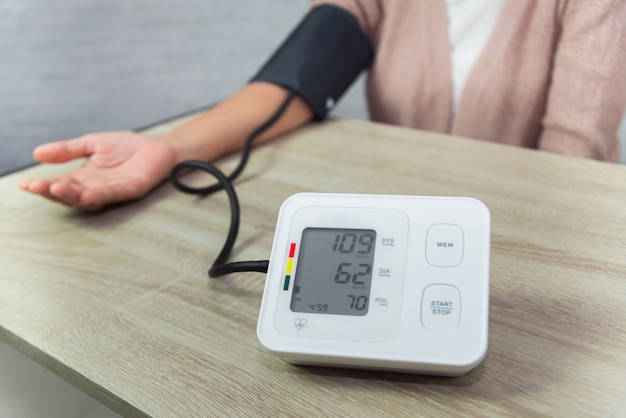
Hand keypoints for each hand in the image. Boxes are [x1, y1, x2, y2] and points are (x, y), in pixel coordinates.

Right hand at [19, 131, 179, 210]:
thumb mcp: (92, 144)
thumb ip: (68, 150)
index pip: (60, 184)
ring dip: (72, 195)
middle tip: (38, 188)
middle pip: (71, 195)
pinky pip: (113, 194)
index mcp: (85, 177)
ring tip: (56, 189)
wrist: (158, 147)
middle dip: (53, 192)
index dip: (43, 186)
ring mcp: (113, 191)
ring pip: (88, 198)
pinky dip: (98, 194)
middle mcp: (96, 187)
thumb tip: (37, 153)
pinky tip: (86, 193)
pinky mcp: (131, 190)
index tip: (26, 185)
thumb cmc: (127, 147)